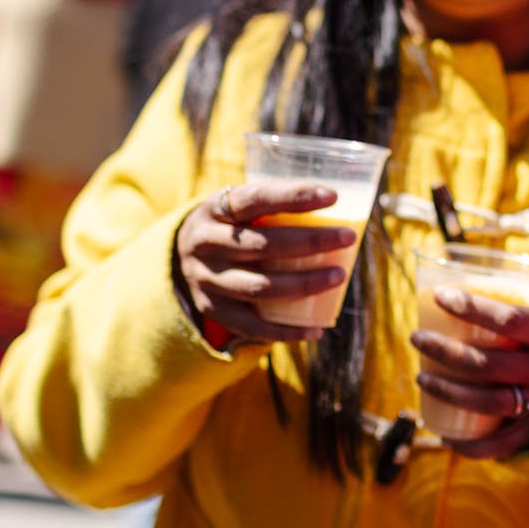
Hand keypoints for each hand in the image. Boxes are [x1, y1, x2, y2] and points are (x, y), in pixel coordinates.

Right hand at [175, 182, 359, 347]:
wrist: (180, 256)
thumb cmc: (231, 225)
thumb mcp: (239, 206)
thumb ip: (274, 206)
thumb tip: (342, 207)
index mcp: (214, 209)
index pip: (253, 199)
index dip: (293, 197)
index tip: (331, 196)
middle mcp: (204, 244)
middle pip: (261, 246)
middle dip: (309, 242)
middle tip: (347, 238)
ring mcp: (205, 280)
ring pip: (258, 288)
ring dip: (303, 285)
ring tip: (338, 277)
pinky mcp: (211, 309)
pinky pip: (251, 327)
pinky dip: (286, 331)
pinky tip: (316, 329)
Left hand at [408, 291, 528, 458]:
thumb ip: (518, 309)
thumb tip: (458, 292)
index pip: (511, 319)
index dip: (472, 308)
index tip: (441, 297)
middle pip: (489, 364)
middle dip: (444, 351)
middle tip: (417, 338)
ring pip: (489, 403)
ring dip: (448, 391)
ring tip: (422, 377)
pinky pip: (502, 445)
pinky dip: (470, 445)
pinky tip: (445, 434)